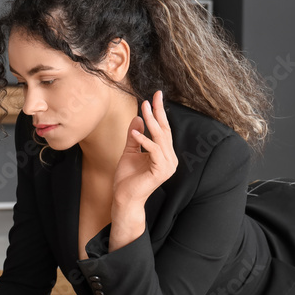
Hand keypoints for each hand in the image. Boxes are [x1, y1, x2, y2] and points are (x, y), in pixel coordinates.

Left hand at [112, 91, 177, 209]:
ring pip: (161, 139)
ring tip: (143, 109)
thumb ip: (135, 136)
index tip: (156, 96)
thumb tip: (138, 118)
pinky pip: (154, 151)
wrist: (124, 198)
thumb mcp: (130, 151)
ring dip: (151, 122)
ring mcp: (168, 166)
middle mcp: (170, 159)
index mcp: (165, 154)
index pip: (164, 130)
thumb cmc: (127, 178)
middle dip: (159, 112)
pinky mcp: (161, 171)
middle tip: (153, 97)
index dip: (160, 112)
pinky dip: (144, 141)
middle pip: (165, 131)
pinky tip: (135, 133)